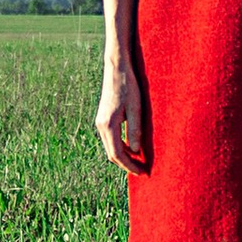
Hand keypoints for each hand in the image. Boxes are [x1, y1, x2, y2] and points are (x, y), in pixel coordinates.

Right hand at [96, 53, 146, 168]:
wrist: (116, 68)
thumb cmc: (129, 86)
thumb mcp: (136, 109)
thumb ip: (135, 131)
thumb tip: (137, 151)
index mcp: (108, 125)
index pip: (118, 154)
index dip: (130, 166)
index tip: (142, 172)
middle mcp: (101, 125)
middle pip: (112, 154)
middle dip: (126, 164)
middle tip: (142, 171)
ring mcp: (100, 122)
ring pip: (110, 147)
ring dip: (123, 156)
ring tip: (139, 162)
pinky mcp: (103, 118)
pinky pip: (110, 139)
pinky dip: (120, 147)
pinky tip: (132, 148)